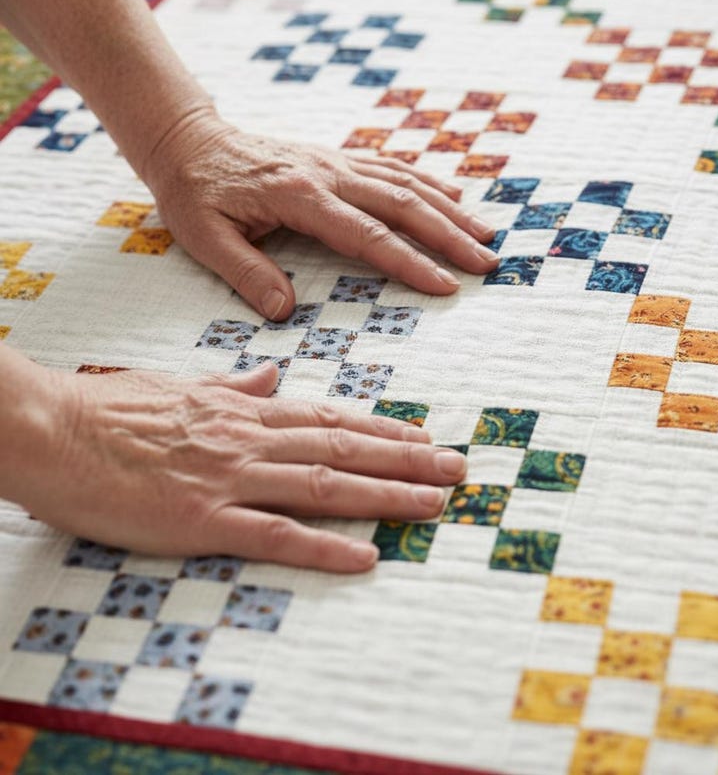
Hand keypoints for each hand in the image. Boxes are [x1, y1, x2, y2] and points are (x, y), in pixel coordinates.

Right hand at [17, 363, 465, 572]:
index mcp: (242, 409)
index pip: (327, 417)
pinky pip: (274, 534)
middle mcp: (248, 438)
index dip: (380, 429)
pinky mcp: (202, 520)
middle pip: (342, 447)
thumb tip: (271, 374)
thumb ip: (232, 384)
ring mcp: (229, 478)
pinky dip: (323, 546)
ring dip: (385, 494)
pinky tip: (365, 556)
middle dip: (406, 459)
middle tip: (456, 469)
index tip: (421, 438)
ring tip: (434, 502)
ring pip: (324, 484)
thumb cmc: (110, 407)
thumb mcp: (180, 385)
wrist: (50, 427)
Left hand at [143, 110, 497, 319]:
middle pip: (402, 204)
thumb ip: (246, 273)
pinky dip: (426, 182)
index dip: (411, 262)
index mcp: (300, 197)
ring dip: (449, 208)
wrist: (188, 140)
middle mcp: (327, 174)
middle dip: (449, 235)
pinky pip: (391, 167)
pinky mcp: (336, 158)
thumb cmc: (195, 193)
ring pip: (405, 182)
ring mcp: (336, 162)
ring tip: (486, 234)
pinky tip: (452, 195)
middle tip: (487, 262)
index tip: (447, 285)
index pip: (368, 235)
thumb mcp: (205, 238)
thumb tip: (284, 312)